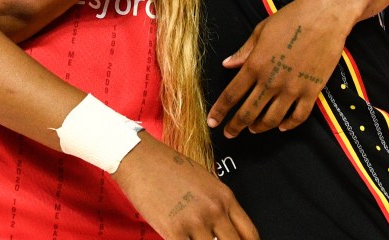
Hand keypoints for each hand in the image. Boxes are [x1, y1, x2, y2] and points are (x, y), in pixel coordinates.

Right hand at [112, 135, 258, 239]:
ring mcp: (195, 222)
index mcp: (224, 197)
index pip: (249, 234)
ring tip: (194, 238)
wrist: (139, 157)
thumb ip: (218, 206)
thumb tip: (223, 229)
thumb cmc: (169, 166)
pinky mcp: (173, 231)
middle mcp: (214, 210)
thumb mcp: (204, 181)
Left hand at [207, 0, 346, 137]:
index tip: (212, 122)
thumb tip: (227, 65)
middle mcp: (271, 81)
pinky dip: (289, 125)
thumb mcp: (261, 31)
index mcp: (255, 65)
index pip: (231, 95)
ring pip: (272, 119)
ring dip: (260, 127)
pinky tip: (282, 126)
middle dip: (236, 126)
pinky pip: (298, 117)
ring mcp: (292, 88)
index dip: (219, 111)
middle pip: (248, 112)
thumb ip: (243, 51)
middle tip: (230, 134)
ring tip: (254, 129)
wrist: (325, 16)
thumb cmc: (291, 18)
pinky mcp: (312, 91)